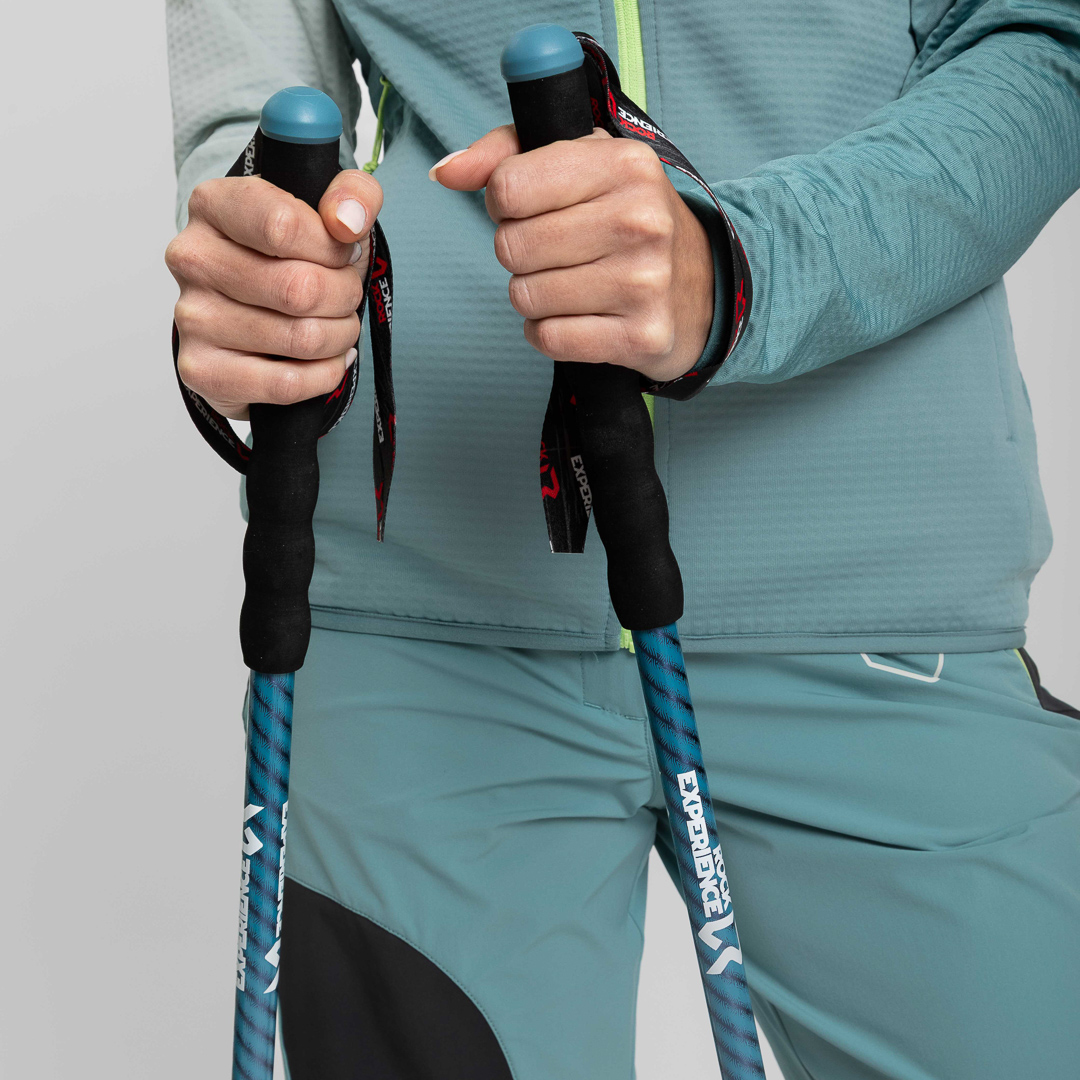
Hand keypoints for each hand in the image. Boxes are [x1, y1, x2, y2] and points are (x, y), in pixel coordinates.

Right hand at [165, 170, 382, 419]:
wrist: (254, 316)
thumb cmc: (293, 258)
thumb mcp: (330, 210)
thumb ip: (354, 195)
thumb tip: (348, 222)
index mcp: (215, 205)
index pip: (283, 225)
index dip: (332, 248)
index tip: (344, 252)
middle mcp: (193, 259)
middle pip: (299, 288)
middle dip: (345, 296)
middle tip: (346, 295)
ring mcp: (192, 317)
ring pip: (301, 338)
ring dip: (339, 336)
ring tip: (336, 325)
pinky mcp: (201, 370)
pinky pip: (286, 384)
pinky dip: (324, 374)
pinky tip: (325, 359)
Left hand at [432, 126, 713, 381]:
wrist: (703, 286)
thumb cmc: (629, 219)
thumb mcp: (582, 162)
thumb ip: (505, 153)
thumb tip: (444, 171)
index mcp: (625, 164)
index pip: (508, 186)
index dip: (504, 203)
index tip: (531, 209)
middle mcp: (640, 220)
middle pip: (511, 246)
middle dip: (518, 254)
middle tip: (554, 253)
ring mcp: (645, 282)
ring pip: (525, 296)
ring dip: (533, 296)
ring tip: (570, 284)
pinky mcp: (641, 337)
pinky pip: (549, 338)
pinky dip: (549, 333)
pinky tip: (578, 317)